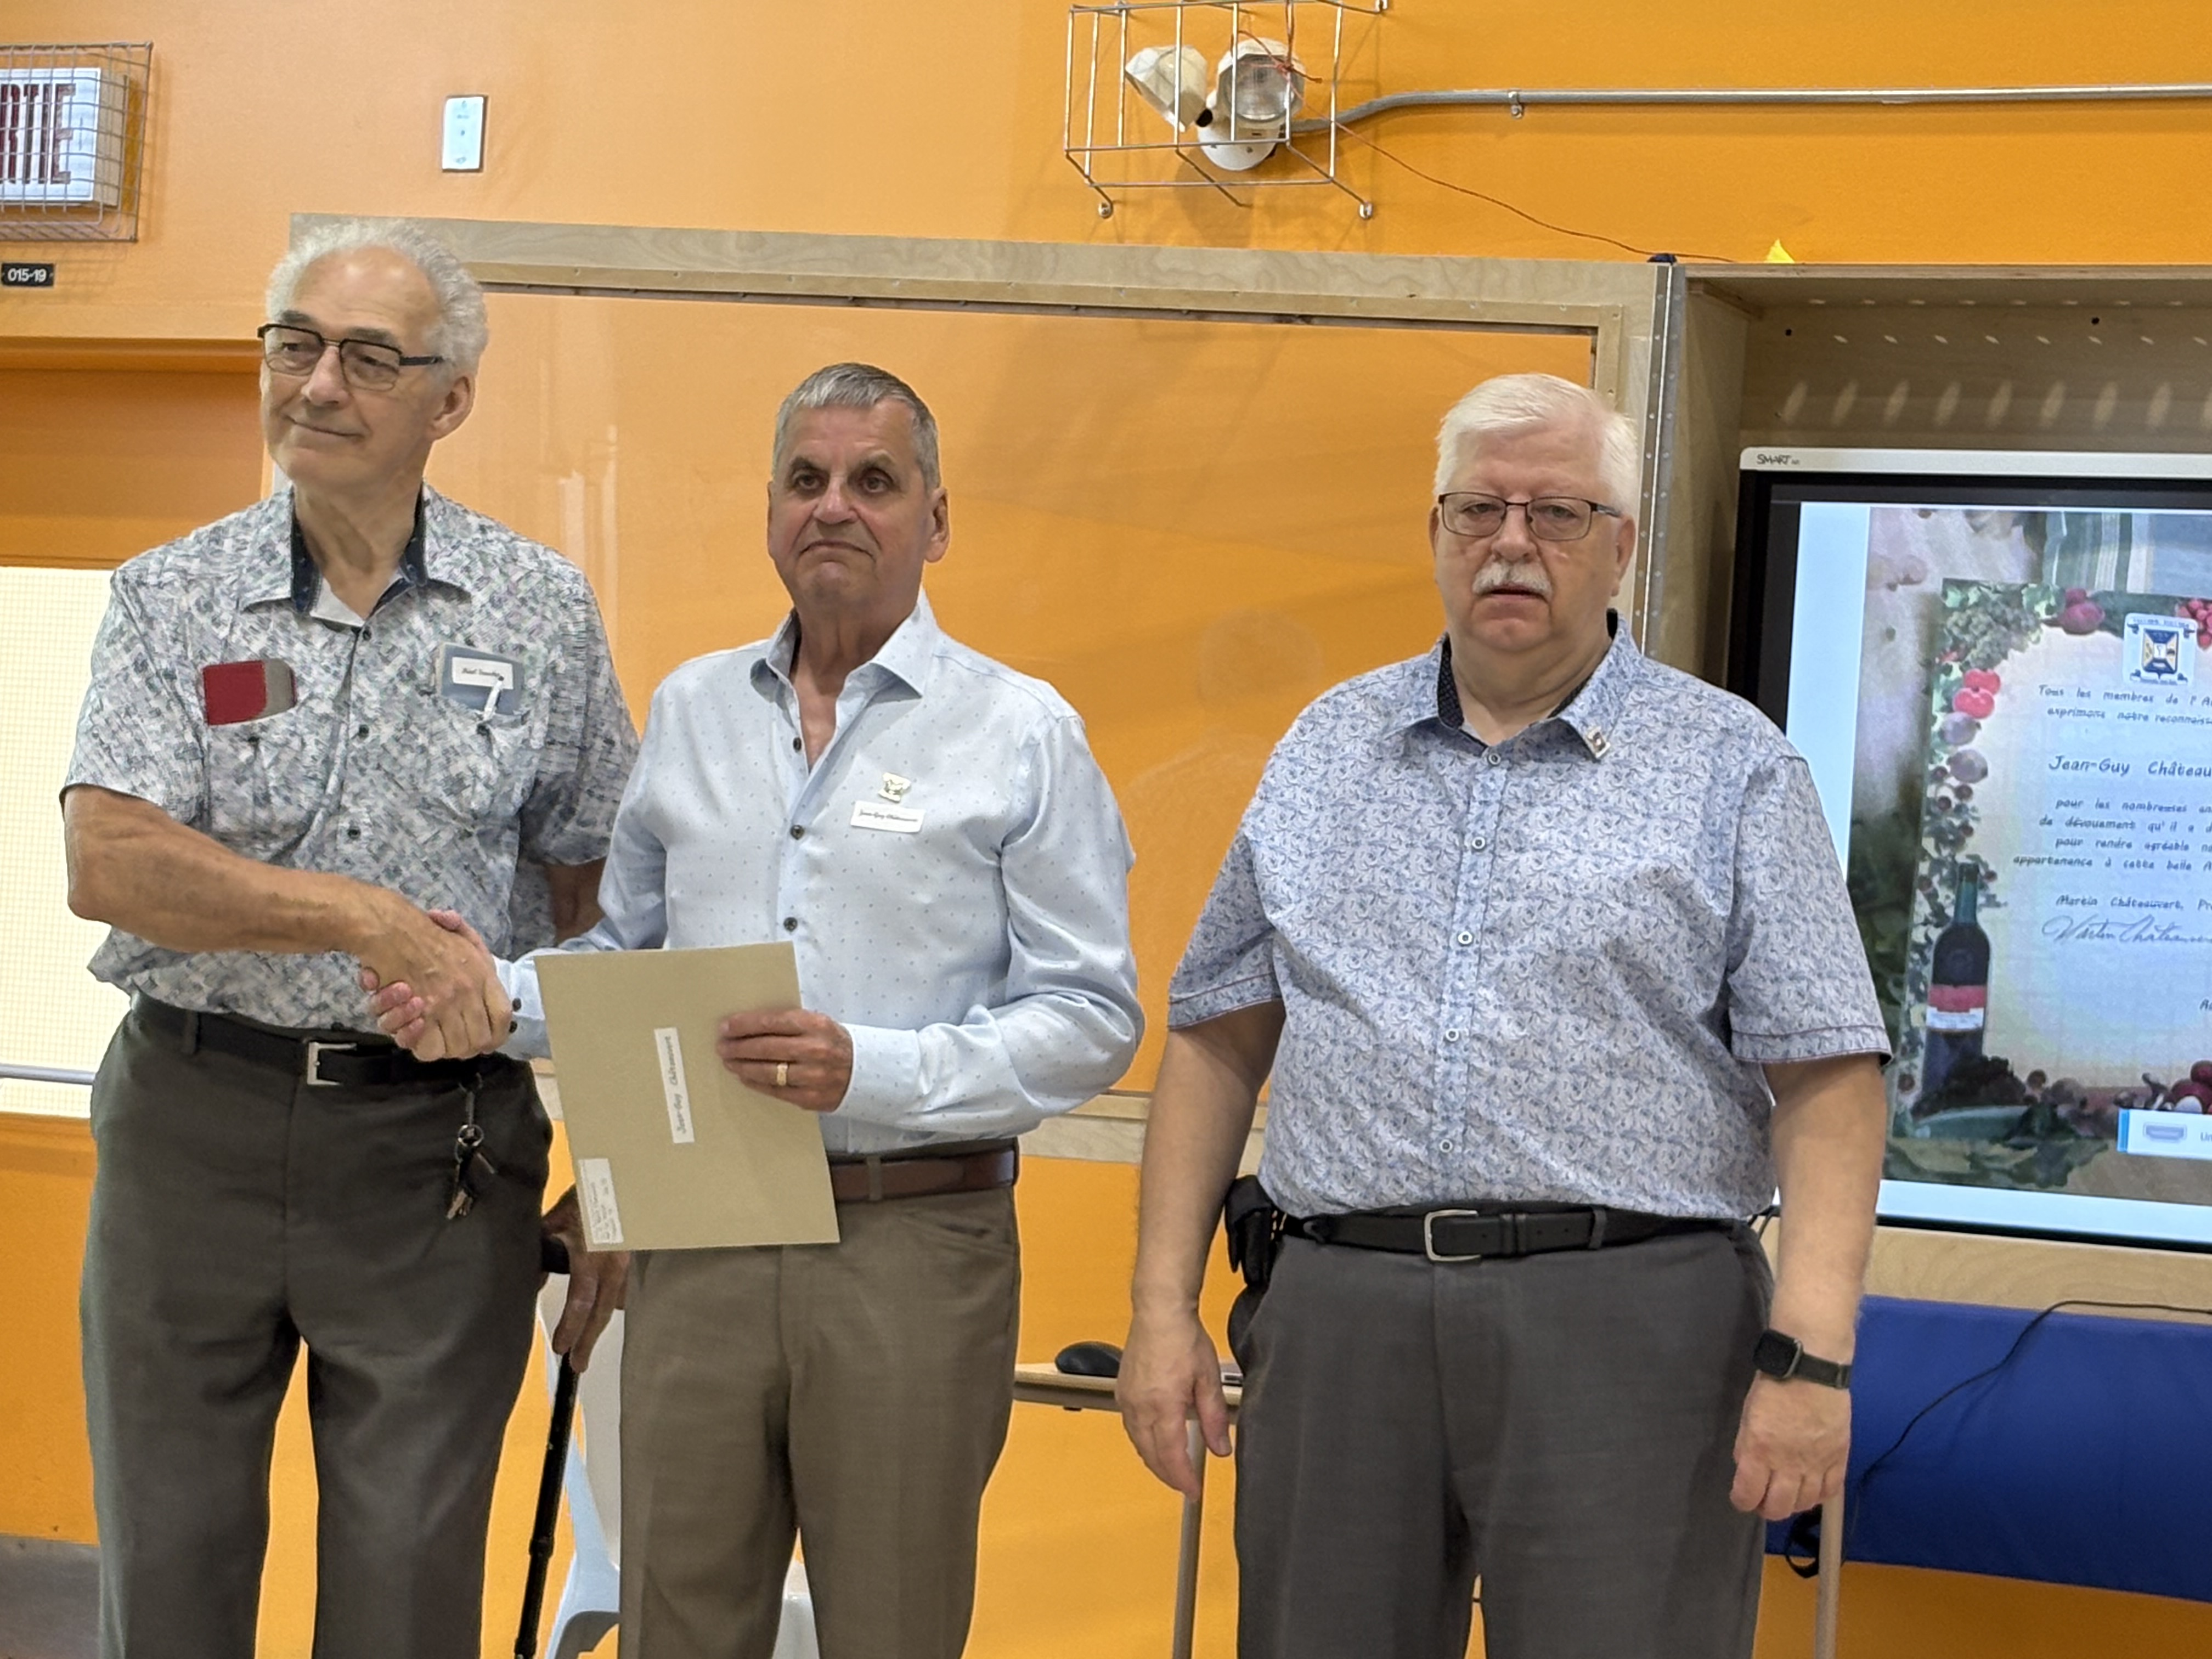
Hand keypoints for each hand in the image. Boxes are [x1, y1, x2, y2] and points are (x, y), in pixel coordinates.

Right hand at [355, 905, 506, 1060]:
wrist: (390, 930)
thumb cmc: (423, 933)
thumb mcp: (457, 932)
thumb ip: (466, 936)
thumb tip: (466, 945)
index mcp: (483, 974)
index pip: (502, 1015)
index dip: (497, 1033)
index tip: (488, 1040)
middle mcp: (467, 992)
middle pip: (480, 1039)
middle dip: (469, 1046)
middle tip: (457, 1043)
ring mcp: (443, 1006)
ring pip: (456, 1048)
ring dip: (448, 1047)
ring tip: (434, 1031)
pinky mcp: (418, 1016)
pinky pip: (428, 1048)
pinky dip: (423, 1042)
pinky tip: (417, 1025)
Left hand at [541, 1186, 627, 1372]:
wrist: (622, 1174)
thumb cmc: (586, 1192)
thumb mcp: (556, 1219)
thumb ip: (542, 1249)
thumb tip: (530, 1281)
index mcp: (593, 1254)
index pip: (581, 1299)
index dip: (571, 1327)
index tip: (560, 1348)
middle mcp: (613, 1261)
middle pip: (602, 1310)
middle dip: (588, 1339)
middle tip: (578, 1365)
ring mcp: (625, 1259)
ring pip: (612, 1301)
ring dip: (598, 1325)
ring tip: (585, 1347)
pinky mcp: (629, 1256)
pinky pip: (617, 1287)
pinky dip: (607, 1305)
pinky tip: (599, 1317)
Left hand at [717, 1008, 852, 1112]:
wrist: (864, 1071)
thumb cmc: (833, 1043)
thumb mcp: (818, 1024)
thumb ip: (789, 1024)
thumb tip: (748, 1026)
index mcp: (816, 1025)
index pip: (772, 1022)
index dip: (744, 1025)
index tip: (726, 1027)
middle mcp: (815, 1050)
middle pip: (766, 1048)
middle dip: (738, 1047)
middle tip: (722, 1046)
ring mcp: (813, 1076)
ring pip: (767, 1072)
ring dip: (743, 1066)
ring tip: (729, 1062)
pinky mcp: (810, 1097)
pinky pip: (775, 1090)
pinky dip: (756, 1083)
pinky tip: (745, 1077)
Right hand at [1115, 1306, 1233, 1500]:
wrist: (1159, 1312)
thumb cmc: (1183, 1338)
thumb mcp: (1208, 1379)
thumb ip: (1213, 1418)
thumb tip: (1220, 1449)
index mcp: (1163, 1406)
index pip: (1171, 1455)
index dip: (1182, 1478)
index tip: (1193, 1491)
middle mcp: (1140, 1406)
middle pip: (1151, 1455)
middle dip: (1168, 1475)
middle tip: (1185, 1485)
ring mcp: (1128, 1399)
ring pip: (1138, 1443)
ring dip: (1154, 1460)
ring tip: (1172, 1469)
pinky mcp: (1122, 1390)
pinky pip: (1131, 1427)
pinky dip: (1143, 1442)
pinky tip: (1154, 1441)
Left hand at [1731, 1374, 1851, 1519]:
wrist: (1811, 1369)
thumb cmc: (1773, 1387)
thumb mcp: (1747, 1416)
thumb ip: (1746, 1448)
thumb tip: (1747, 1470)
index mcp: (1760, 1451)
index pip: (1748, 1495)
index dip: (1742, 1502)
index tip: (1742, 1498)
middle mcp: (1788, 1464)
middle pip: (1778, 1508)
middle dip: (1767, 1509)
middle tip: (1764, 1500)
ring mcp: (1816, 1464)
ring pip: (1805, 1504)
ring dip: (1793, 1505)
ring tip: (1787, 1495)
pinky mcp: (1839, 1458)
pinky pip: (1830, 1491)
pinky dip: (1819, 1497)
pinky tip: (1811, 1490)